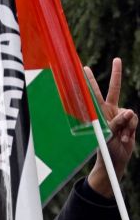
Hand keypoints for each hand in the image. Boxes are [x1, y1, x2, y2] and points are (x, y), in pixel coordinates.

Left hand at [85, 58, 136, 196]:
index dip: (90, 82)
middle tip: (117, 59)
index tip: (85, 68)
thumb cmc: (105, 149)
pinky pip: (134, 121)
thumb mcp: (108, 136)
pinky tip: (126, 139)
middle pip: (114, 90)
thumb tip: (130, 112)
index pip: (93, 95)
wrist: (115, 160)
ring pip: (128, 112)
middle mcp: (110, 112)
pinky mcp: (131, 122)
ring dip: (126, 126)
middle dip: (116, 75)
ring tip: (121, 138)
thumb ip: (117, 123)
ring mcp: (121, 116)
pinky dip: (132, 130)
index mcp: (99, 114)